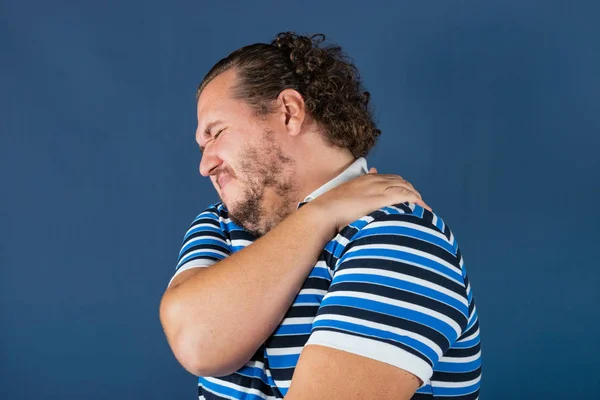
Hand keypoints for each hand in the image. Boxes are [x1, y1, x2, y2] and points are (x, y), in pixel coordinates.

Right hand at [309, 167, 431, 231]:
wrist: (324, 211)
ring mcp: (378, 188)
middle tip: (419, 206)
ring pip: (405, 187)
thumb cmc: (331, 208)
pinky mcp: (381, 198)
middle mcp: (374, 180)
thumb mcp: (345, 196)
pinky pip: (405, 196)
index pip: (391, 178)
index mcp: (366, 179)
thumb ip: (355, 192)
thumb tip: (364, 189)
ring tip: (424, 210)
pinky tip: (422, 209)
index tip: (408, 198)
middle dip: (412, 192)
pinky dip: (416, 201)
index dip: (402, 187)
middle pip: (401, 182)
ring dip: (416, 198)